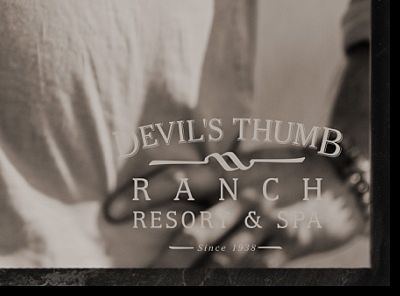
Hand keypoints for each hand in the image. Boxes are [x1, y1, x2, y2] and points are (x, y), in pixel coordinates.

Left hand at [104, 142, 367, 269]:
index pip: (172, 179)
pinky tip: (236, 275)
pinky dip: (248, 271)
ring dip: (203, 269)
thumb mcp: (240, 165)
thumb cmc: (279, 170)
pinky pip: (263, 263)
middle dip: (166, 244)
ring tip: (183, 281)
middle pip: (198, 221)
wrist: (336, 179)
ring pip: (228, 252)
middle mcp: (239, 194)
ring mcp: (265, 220)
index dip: (139, 194)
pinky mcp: (289, 241)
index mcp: (222, 171)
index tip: (109, 210)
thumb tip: (162, 171)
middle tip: (141, 265)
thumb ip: (207, 173)